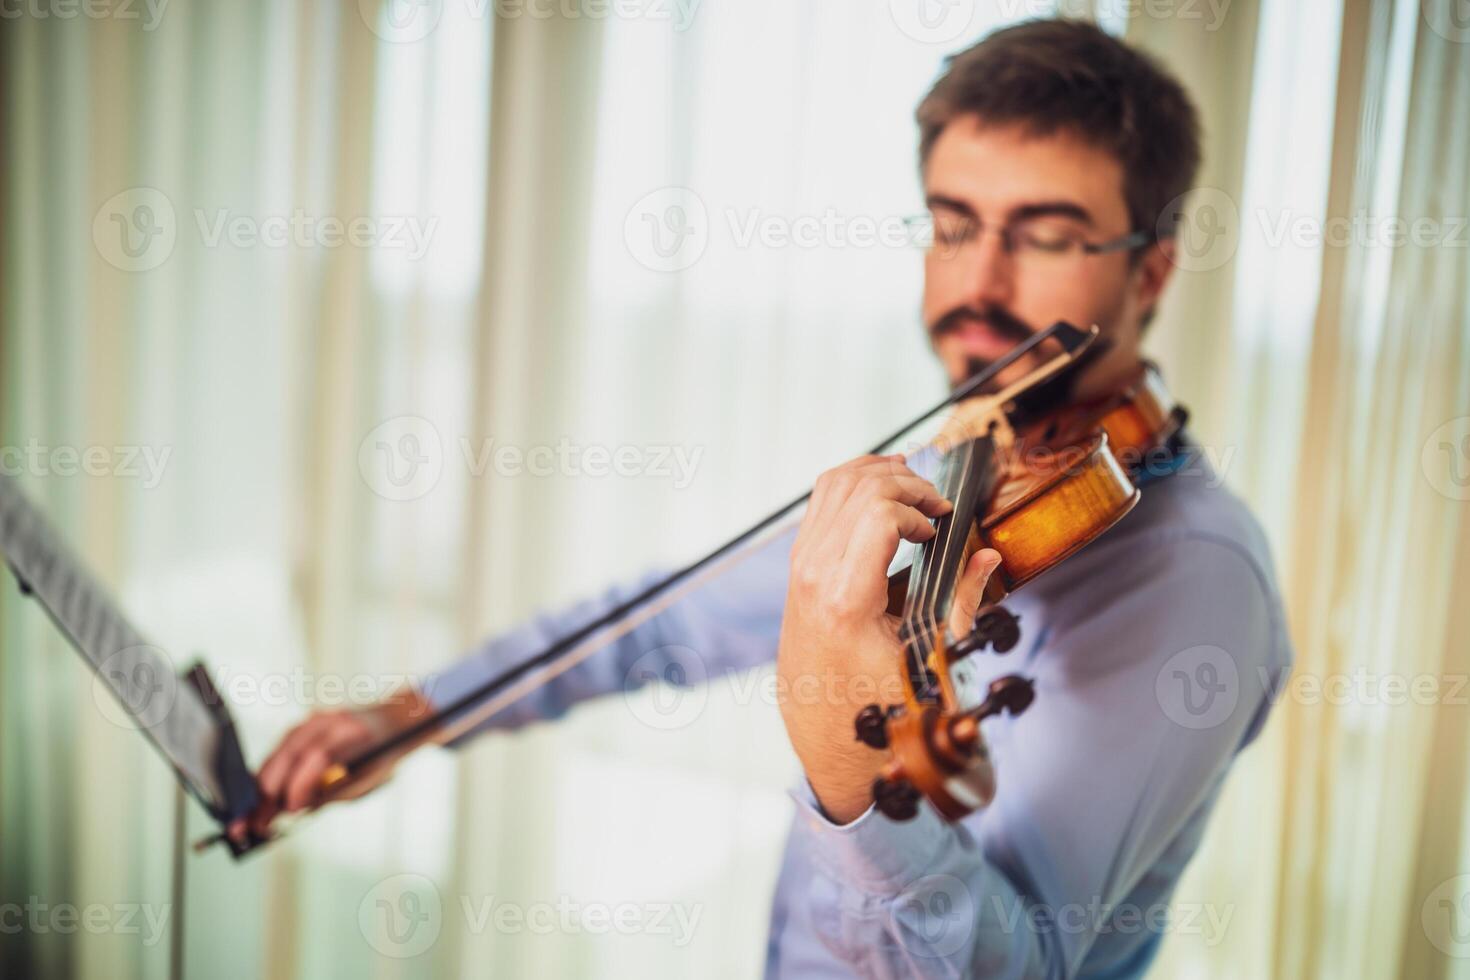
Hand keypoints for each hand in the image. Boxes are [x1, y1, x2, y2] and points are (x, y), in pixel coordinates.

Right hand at [226, 688, 431, 845]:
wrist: (390, 723)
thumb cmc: (381, 755)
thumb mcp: (367, 780)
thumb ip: (332, 792)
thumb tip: (293, 809)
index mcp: (351, 732)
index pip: (317, 754)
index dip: (300, 783)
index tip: (290, 809)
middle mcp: (328, 720)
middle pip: (290, 752)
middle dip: (270, 789)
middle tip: (255, 820)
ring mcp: (313, 720)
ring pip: (280, 751)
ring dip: (263, 784)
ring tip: (253, 814)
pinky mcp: (303, 726)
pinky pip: (281, 750)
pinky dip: (270, 773)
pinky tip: (261, 795)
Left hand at [777, 453, 1001, 822]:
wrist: (823, 728)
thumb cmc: (877, 702)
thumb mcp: (927, 658)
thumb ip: (959, 599)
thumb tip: (988, 556)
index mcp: (845, 598)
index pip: (880, 513)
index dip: (919, 509)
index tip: (941, 527)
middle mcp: (814, 574)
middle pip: (858, 486)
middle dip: (906, 483)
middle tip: (937, 505)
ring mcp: (801, 566)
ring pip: (834, 483)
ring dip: (878, 474)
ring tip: (915, 490)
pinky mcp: (799, 564)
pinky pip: (822, 501)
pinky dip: (855, 485)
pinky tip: (885, 495)